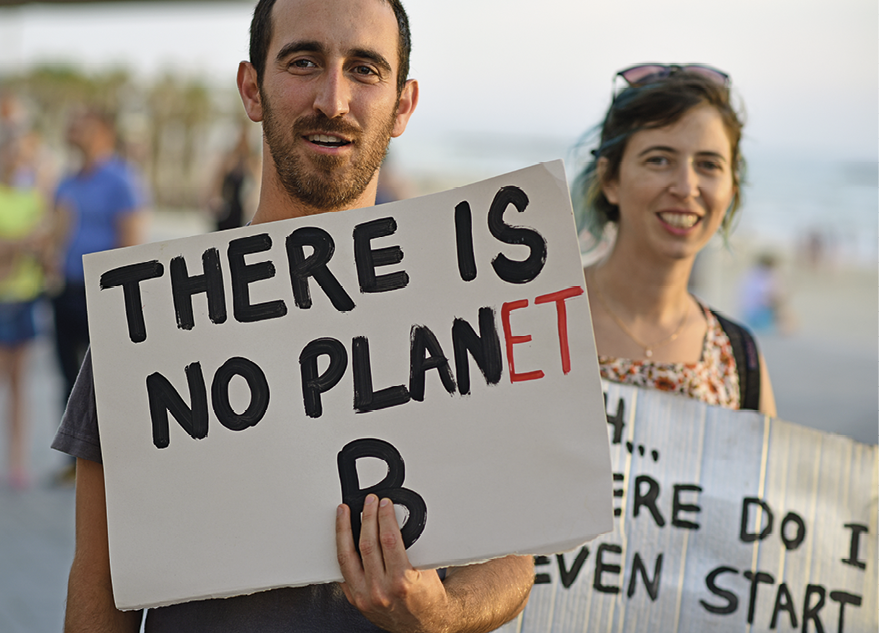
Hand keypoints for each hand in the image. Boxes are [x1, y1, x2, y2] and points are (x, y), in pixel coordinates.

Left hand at [336, 494, 454, 632]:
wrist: (424, 624)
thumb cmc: (428, 598)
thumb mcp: (427, 569)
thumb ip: (412, 547)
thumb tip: (397, 520)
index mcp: (402, 581)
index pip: (389, 539)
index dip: (384, 516)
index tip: (383, 504)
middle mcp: (381, 590)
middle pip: (367, 543)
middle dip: (367, 517)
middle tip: (369, 503)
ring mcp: (365, 596)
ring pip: (347, 556)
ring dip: (344, 530)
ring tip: (344, 513)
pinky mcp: (356, 600)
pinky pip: (343, 571)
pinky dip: (341, 551)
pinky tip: (341, 538)